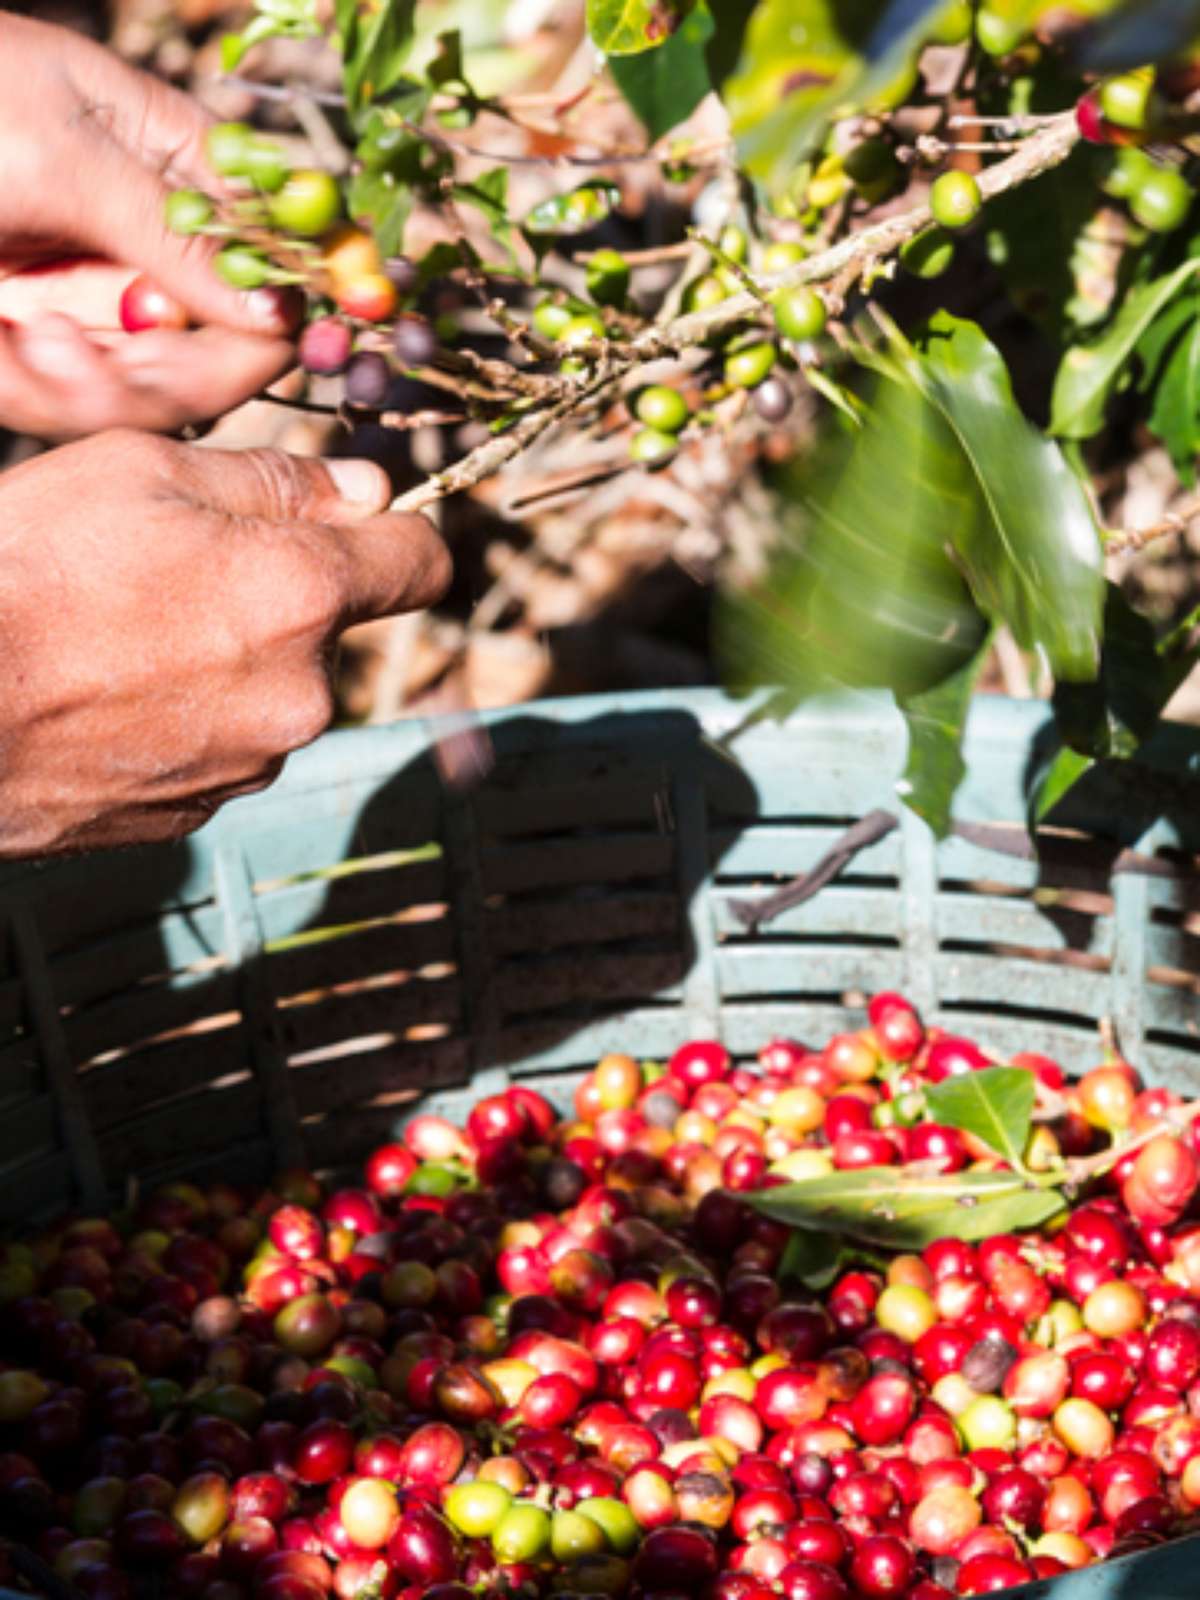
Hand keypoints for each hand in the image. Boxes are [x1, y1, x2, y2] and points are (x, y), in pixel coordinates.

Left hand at [0, 14, 298, 437]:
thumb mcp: (63, 151)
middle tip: (82, 355)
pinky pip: (73, 404)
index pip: (274, 264)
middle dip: (164, 373)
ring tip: (22, 344)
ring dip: (91, 389)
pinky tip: (5, 346)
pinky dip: (39, 392)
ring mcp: (92, 304)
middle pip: (223, 353)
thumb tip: (285, 313)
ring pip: (150, 395)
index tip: (295, 350)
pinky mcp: (38, 350)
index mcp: (177, 170)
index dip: (291, 315)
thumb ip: (177, 233)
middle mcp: (148, 247)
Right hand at [0, 432, 450, 855]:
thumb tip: (366, 491)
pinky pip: (223, 742)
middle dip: (280, 592)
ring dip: (231, 656)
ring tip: (122, 633)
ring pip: (276, 688)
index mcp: (303, 596)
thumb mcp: (140, 472)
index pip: (422, 561)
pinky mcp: (198, 813)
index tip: (362, 519)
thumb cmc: (22, 571)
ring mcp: (250, 763)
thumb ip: (275, 480)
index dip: (395, 530)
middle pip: (333, 627)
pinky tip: (109, 691)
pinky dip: (188, 713)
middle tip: (176, 565)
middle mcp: (301, 695)